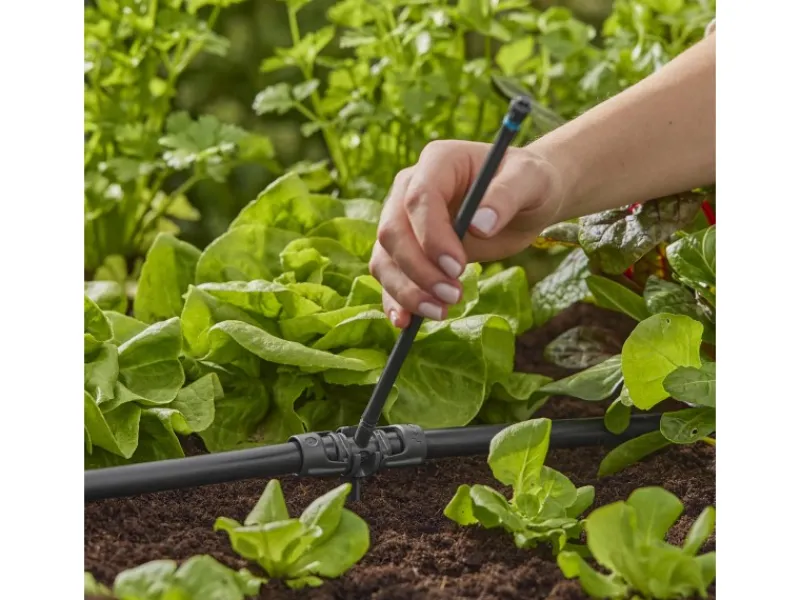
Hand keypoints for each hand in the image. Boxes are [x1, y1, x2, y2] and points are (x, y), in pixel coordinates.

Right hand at [369, 140, 563, 327]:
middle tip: (454, 296)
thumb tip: (481, 225)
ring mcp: (403, 219)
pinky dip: (394, 299)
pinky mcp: (407, 249)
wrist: (524, 199)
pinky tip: (405, 322)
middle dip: (419, 270)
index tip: (458, 267)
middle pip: (393, 231)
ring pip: (384, 257)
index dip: (432, 235)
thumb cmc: (528, 182)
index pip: (419, 199)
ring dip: (407, 290)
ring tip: (441, 312)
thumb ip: (506, 196)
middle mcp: (409, 189)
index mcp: (437, 162)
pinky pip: (389, 275)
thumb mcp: (530, 180)